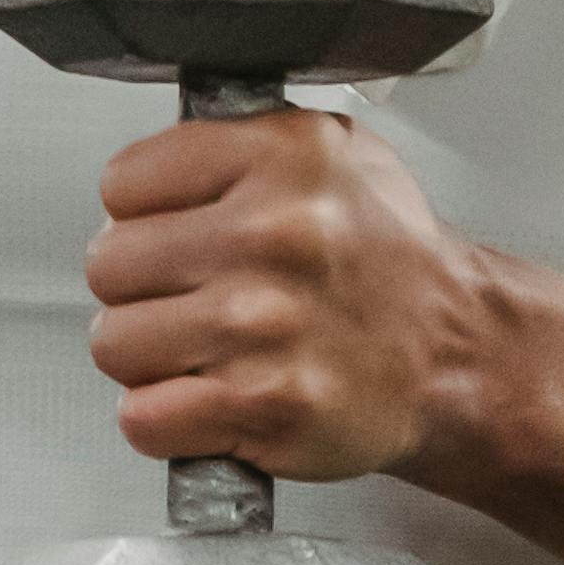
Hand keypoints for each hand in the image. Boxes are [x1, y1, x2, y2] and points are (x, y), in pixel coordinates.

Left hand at [85, 103, 496, 485]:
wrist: (456, 354)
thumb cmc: (386, 260)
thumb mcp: (334, 154)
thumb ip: (237, 143)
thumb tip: (147, 174)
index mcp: (284, 157)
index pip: (124, 183)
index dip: (143, 215)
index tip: (181, 234)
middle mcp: (275, 235)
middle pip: (108, 266)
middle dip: (143, 289)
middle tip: (197, 299)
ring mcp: (265, 325)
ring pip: (115, 343)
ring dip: (152, 358)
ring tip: (210, 350)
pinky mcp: (264, 406)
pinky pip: (141, 417)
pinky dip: (165, 421)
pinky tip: (212, 400)